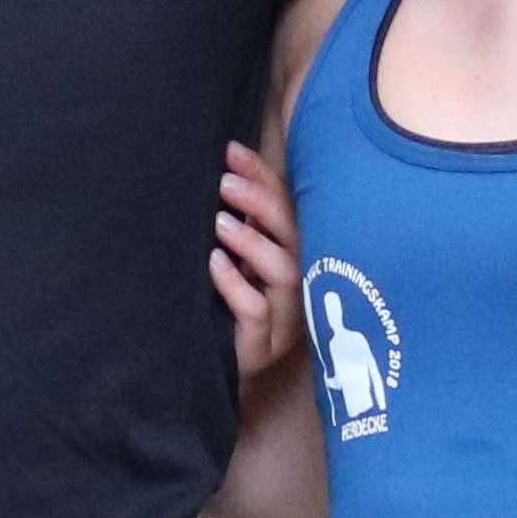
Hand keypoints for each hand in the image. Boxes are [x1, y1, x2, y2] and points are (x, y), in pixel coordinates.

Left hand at [209, 138, 299, 381]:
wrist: (222, 365)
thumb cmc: (232, 303)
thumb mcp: (240, 257)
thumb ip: (244, 223)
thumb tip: (228, 173)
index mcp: (296, 252)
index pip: (287, 207)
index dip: (263, 178)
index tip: (232, 152)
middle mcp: (301, 281)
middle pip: (293, 235)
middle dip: (261, 204)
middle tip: (225, 183)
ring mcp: (287, 315)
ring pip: (284, 273)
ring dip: (252, 242)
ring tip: (220, 222)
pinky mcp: (265, 343)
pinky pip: (257, 311)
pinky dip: (236, 285)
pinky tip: (216, 264)